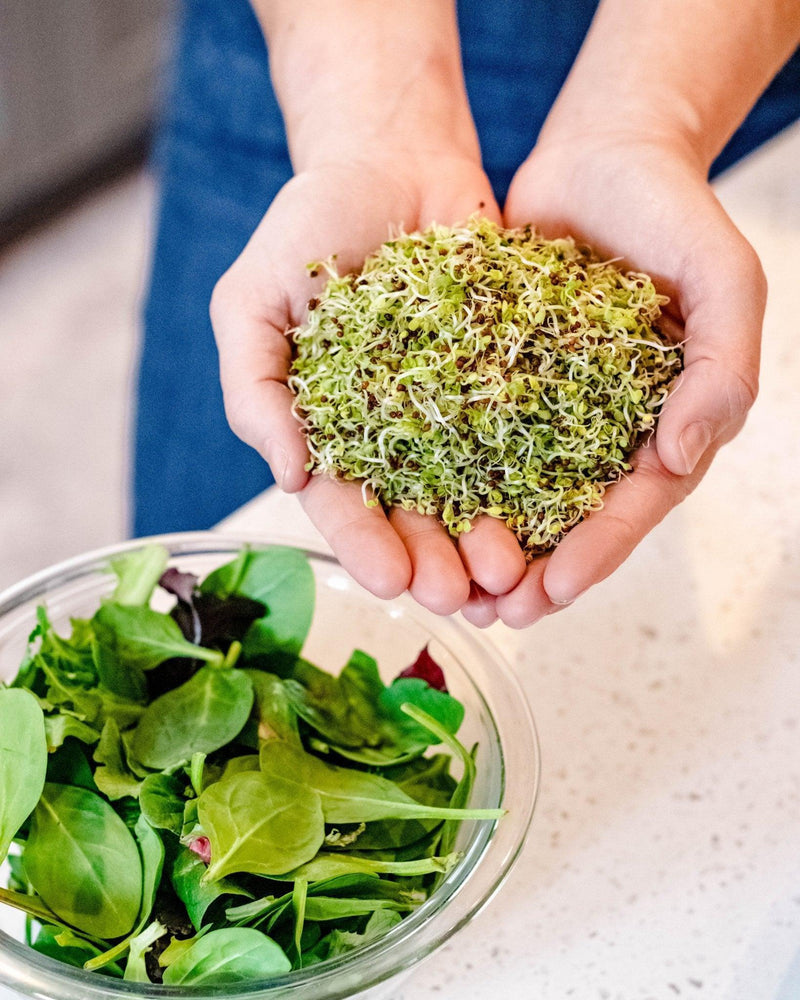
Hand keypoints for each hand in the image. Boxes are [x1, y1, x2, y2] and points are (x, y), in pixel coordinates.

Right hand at [210, 151, 526, 617]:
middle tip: (460, 597)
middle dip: (435, 558)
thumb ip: (254, 387)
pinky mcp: (507, 375)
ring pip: (474, 486)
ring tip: (511, 571)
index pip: (344, 499)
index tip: (391, 582)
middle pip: (414, 510)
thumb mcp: (253, 300)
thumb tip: (288, 474)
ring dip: (489, 534)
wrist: (394, 155)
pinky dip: (540, 471)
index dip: (364, 543)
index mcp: (329, 426)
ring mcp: (454, 406)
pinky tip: (556, 509)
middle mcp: (393, 430)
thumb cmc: (309, 223)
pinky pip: (527, 428)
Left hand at [492, 130, 764, 627]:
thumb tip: (688, 452)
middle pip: (571, 515)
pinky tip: (410, 510)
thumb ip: (722, 365)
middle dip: (533, 569)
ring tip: (444, 587)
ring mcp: (550, 405)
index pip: (636, 502)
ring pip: (515, 489)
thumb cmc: (674, 211)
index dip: (599, 550)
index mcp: (666, 418)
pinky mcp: (499, 377)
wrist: (603, 155)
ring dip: (481, 541)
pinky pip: (471, 433)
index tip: (555, 591)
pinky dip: (445, 475)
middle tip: (492, 614)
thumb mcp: (722, 279)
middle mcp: (606, 425)